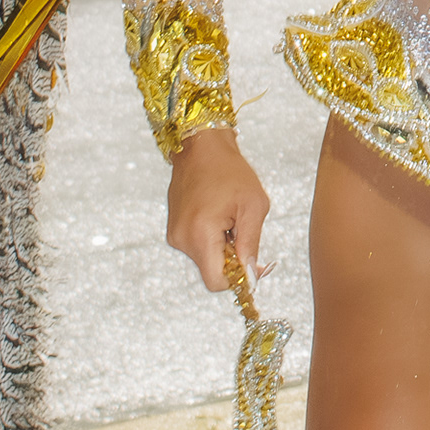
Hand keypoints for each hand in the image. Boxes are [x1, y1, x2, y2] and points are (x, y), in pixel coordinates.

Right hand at [165, 125, 269, 289]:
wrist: (201, 147)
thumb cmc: (230, 171)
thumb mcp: (253, 206)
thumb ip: (251, 244)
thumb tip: (251, 275)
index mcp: (200, 235)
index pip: (216, 282)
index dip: (239, 279)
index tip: (255, 264)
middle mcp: (181, 239)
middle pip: (212, 271)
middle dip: (232, 260)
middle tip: (244, 231)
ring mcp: (175, 234)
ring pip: (206, 259)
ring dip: (222, 247)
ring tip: (229, 217)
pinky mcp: (174, 228)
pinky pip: (198, 246)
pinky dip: (212, 238)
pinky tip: (218, 215)